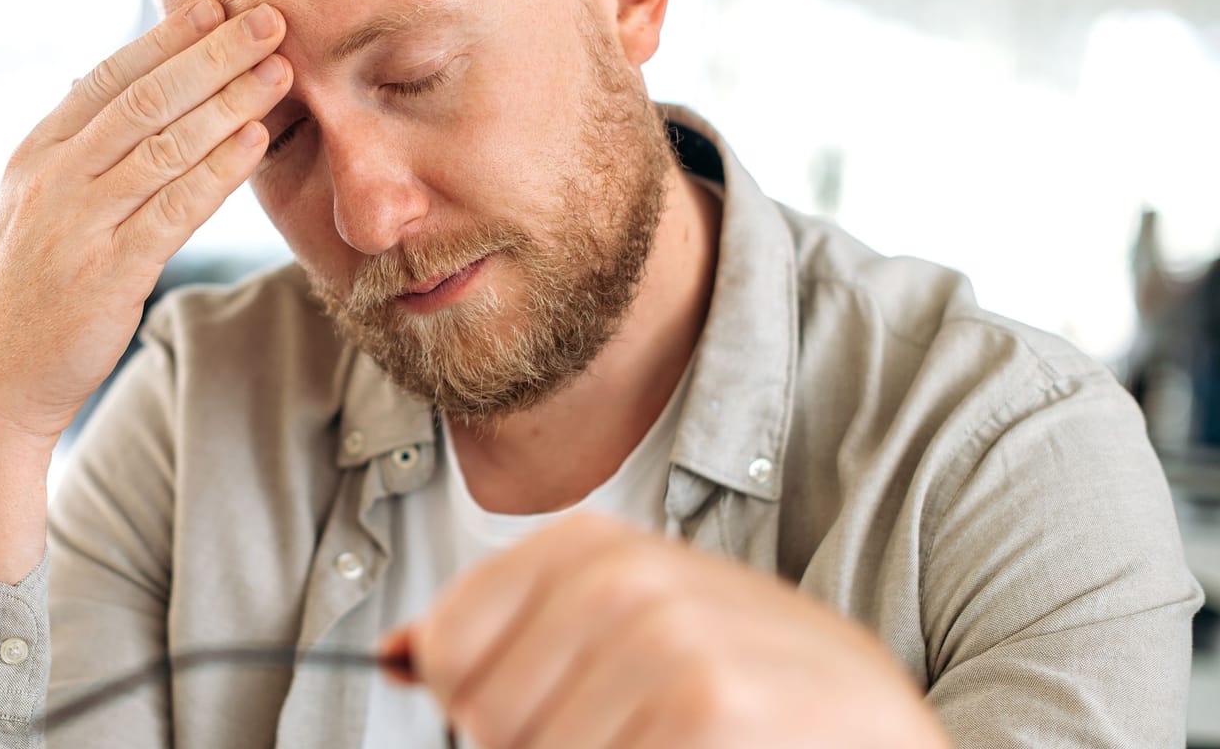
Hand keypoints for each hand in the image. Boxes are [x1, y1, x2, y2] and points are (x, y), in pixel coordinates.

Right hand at [0, 0, 291, 442]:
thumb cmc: (25, 297)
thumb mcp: (33, 210)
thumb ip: (76, 155)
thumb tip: (111, 93)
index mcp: (36, 154)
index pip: (110, 76)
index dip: (168, 38)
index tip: (217, 4)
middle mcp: (53, 178)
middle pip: (146, 98)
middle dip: (213, 53)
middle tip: (269, 19)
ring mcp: (78, 223)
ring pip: (165, 144)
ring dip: (229, 101)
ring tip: (279, 70)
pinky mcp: (108, 272)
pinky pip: (175, 208)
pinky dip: (218, 170)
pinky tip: (254, 142)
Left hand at [380, 512, 948, 748]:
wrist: (884, 736)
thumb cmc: (752, 698)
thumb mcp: (634, 636)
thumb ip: (518, 637)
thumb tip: (393, 651)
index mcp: (595, 549)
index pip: (450, 644)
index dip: (479, 701)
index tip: (539, 712)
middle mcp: (628, 581)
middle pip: (482, 710)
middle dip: (530, 747)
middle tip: (634, 737)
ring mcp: (671, 645)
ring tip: (679, 745)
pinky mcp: (710, 713)